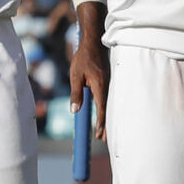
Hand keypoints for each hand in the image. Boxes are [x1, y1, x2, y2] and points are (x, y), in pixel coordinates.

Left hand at [69, 22, 109, 141]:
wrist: (94, 43)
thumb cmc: (83, 58)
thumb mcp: (75, 76)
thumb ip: (76, 94)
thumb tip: (74, 111)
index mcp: (100, 86)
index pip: (101, 109)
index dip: (100, 123)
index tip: (98, 135)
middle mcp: (107, 87)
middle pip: (108, 110)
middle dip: (106, 126)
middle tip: (104, 140)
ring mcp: (109, 85)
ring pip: (109, 105)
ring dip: (107, 119)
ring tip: (105, 132)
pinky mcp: (108, 82)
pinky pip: (109, 99)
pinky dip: (107, 110)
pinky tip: (106, 116)